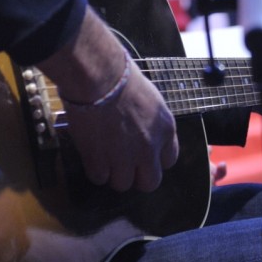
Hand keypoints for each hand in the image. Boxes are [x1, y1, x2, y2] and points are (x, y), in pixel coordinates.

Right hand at [39, 8, 178, 192]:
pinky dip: (95, 170)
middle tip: (125, 166)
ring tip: (105, 158)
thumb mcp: (151, 100)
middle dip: (138, 177)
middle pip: (150, 182)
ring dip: (114, 174)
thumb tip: (143, 132)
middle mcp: (149, 147)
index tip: (144, 155)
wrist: (99, 77)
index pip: (169, 161)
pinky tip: (92, 155)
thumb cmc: (123, 78)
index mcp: (166, 130)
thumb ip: (152, 123)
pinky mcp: (99, 159)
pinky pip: (99, 178)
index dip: (155, 160)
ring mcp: (124, 156)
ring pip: (123, 184)